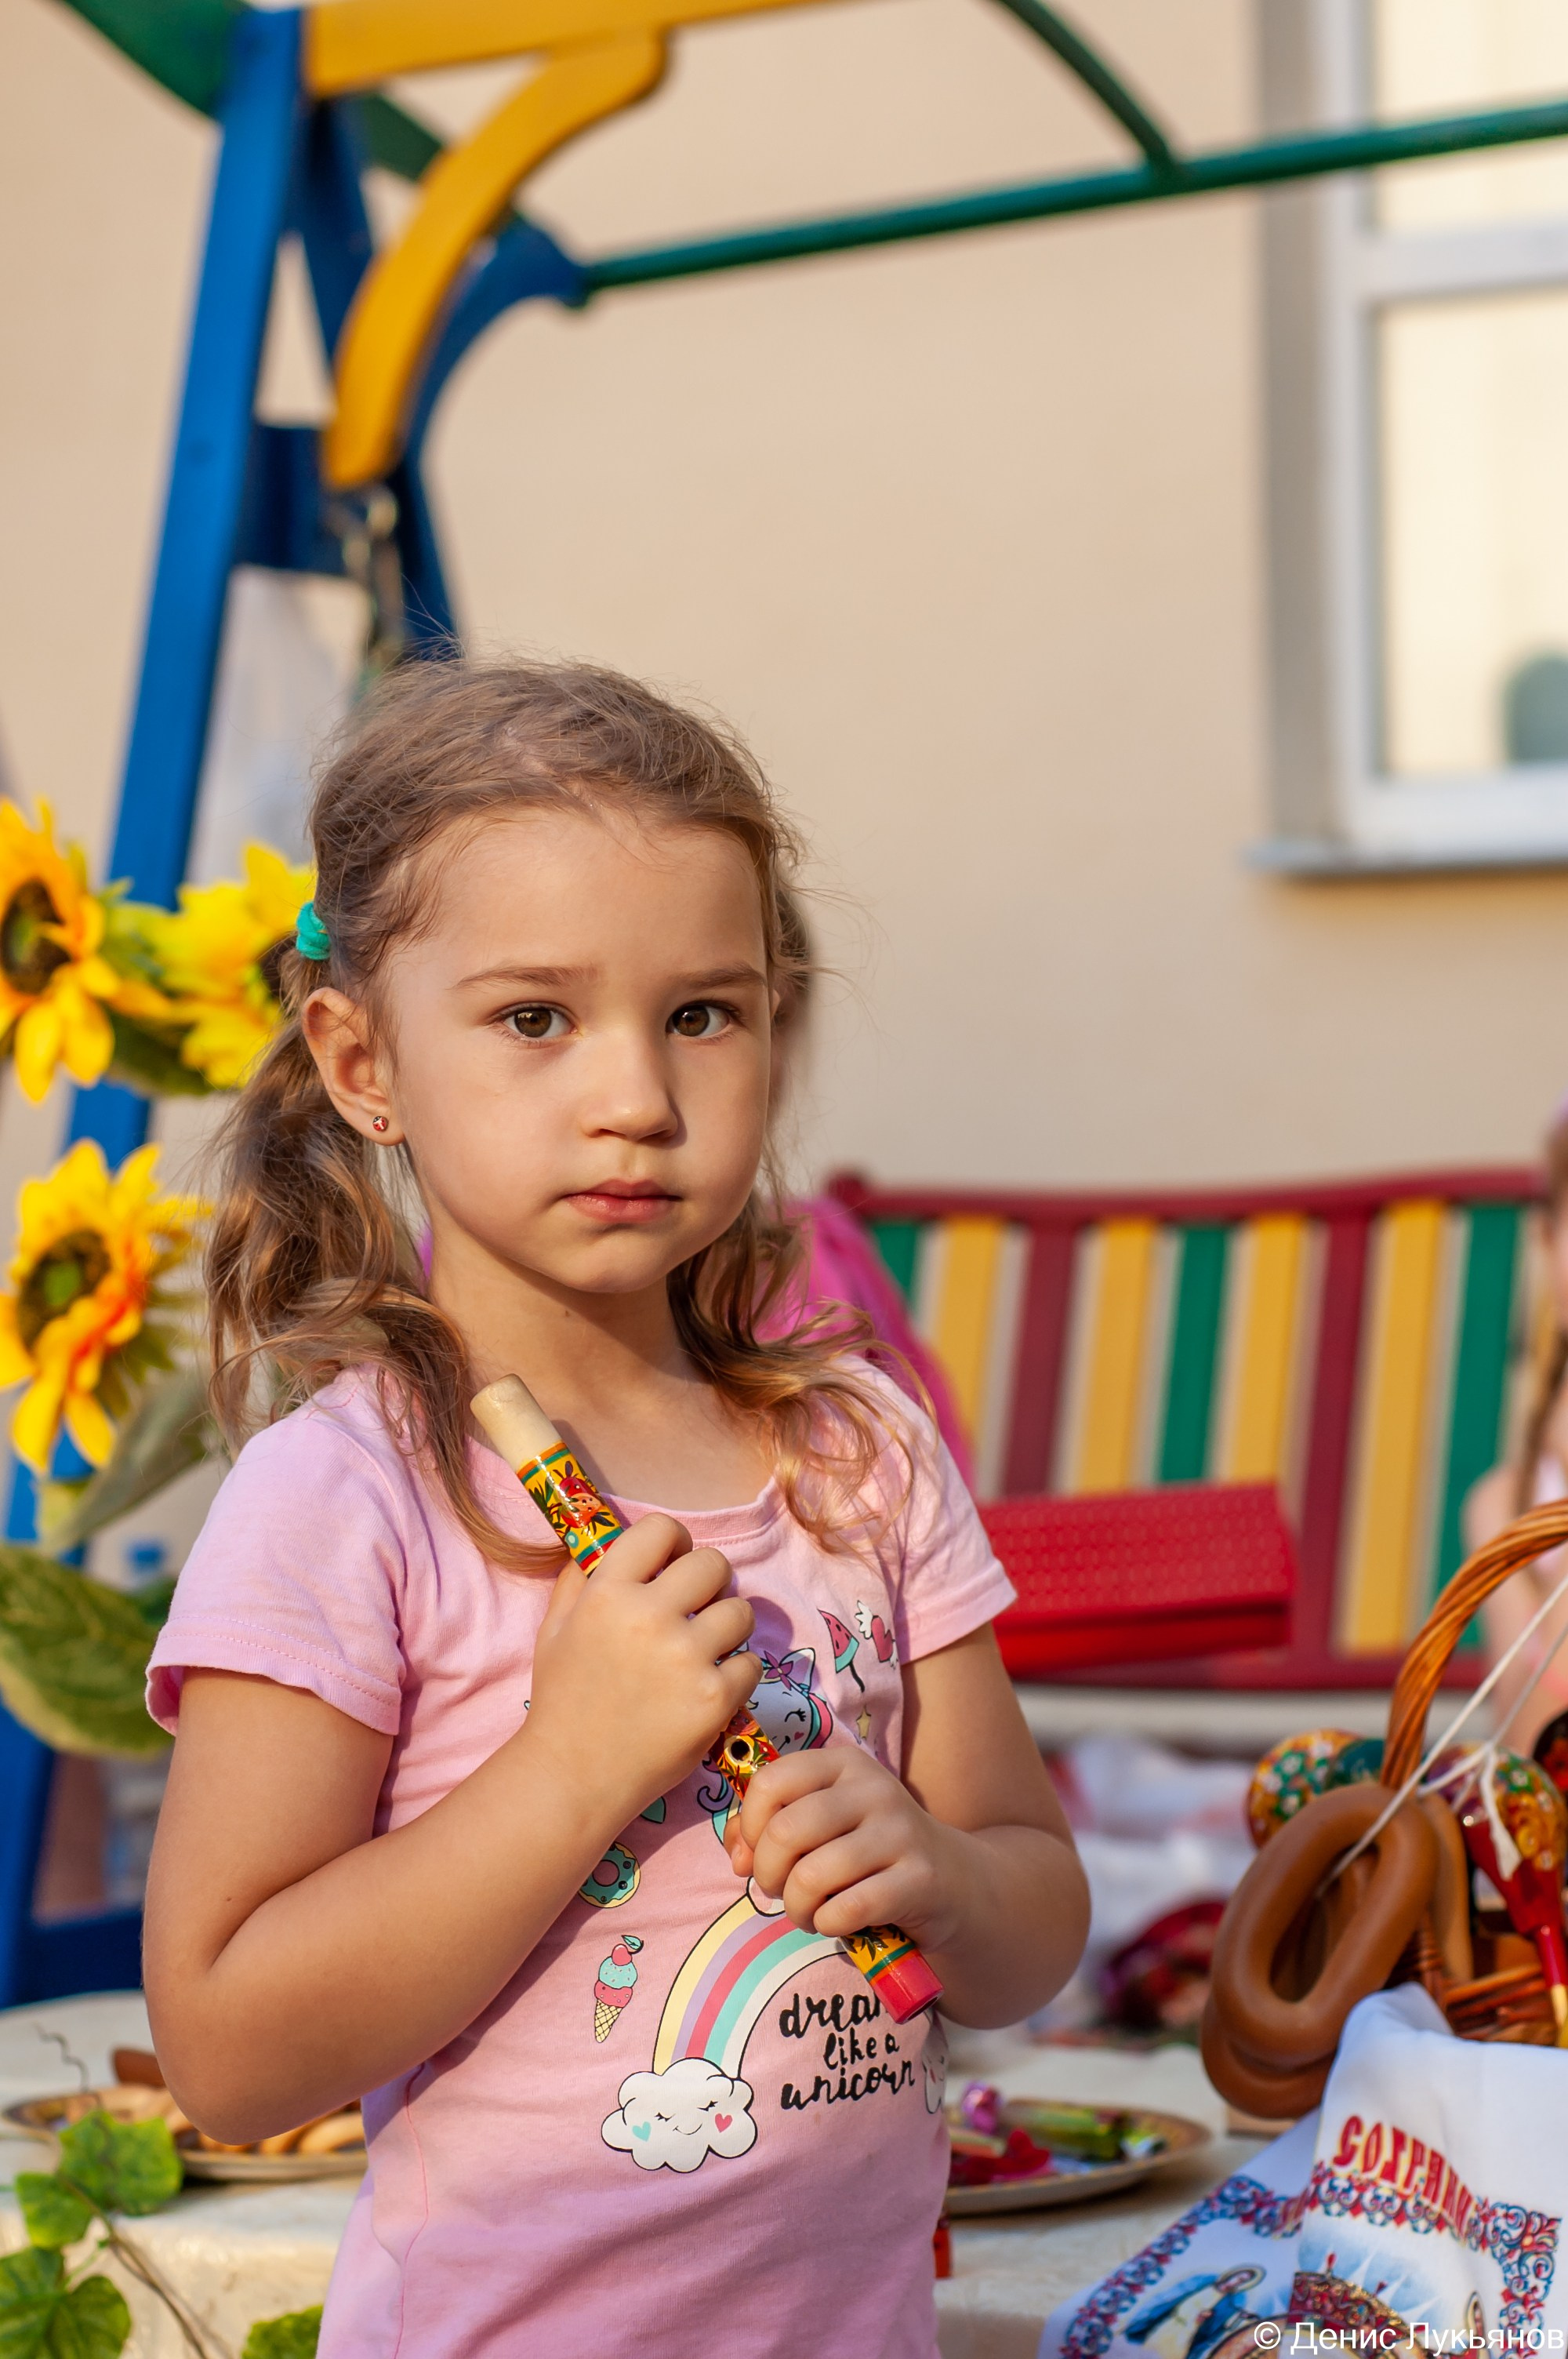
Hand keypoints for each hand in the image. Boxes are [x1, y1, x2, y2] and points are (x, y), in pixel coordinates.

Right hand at [525, 1516, 758, 1829]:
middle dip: (708, 1584)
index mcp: (608, 1592)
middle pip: (713, 1564)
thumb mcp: (554, 1629)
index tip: (673, 1565)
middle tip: (696, 1611)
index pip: (663, 1529)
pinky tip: (709, 1688)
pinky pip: (750, 1663)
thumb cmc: (563, 1701)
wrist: (575, 1776)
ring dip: (727, 1627)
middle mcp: (649, 1616)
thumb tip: (608, 1542)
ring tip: (705, 1651)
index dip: (675, 1544)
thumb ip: (581, 1579)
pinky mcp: (715, 1698)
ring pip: (741, 1611)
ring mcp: (686, 1658)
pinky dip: (736, 1674)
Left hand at [726, 1747, 968, 1950]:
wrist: (954, 1882)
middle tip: (779, 1891)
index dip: (750, 1826)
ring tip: (808, 1912)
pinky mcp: (920, 1878)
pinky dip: (828, 1924)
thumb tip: (738, 1856)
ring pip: (812, 1875)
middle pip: (786, 1832)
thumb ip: (769, 1829)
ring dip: (797, 1908)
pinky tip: (836, 1923)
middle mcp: (873, 1788)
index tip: (758, 1853)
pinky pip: (848, 1907)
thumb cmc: (870, 1854)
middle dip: (768, 1875)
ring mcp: (900, 1831)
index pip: (772, 1781)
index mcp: (843, 1764)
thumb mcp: (823, 1828)